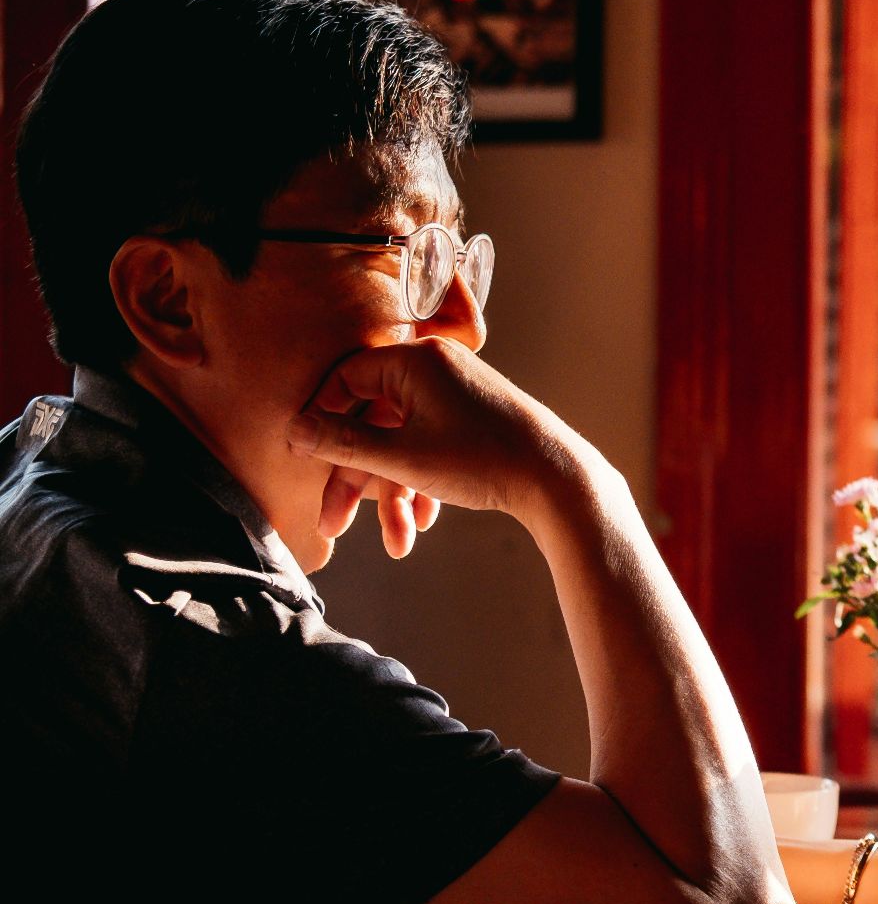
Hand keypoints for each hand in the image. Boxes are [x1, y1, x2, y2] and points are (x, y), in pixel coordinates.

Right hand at [286, 337, 587, 526]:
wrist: (558, 477)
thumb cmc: (482, 460)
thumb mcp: (402, 458)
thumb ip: (344, 443)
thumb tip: (294, 430)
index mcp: (415, 360)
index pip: (346, 380)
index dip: (320, 420)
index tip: (302, 457)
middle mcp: (435, 368)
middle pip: (372, 422)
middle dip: (356, 481)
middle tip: (332, 525)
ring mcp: (456, 394)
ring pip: (403, 443)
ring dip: (394, 494)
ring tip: (397, 543)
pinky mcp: (472, 419)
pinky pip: (431, 445)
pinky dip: (423, 482)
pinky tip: (425, 522)